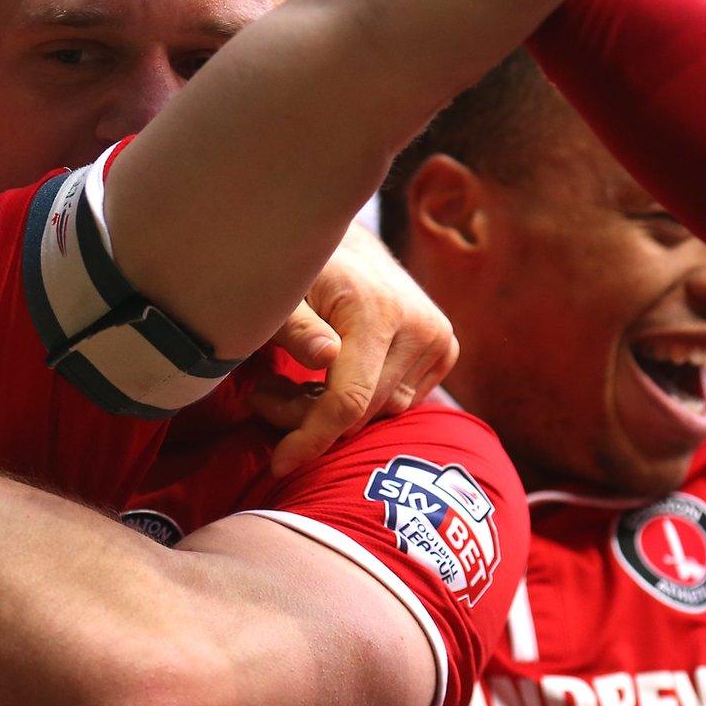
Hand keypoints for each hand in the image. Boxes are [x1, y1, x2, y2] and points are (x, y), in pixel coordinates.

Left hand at [254, 222, 458, 474]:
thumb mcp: (280, 295)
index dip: (310, 437)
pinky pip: (399, 400)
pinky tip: (327, 378)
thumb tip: (325, 357)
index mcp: (377, 312)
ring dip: (332, 410)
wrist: (345, 241)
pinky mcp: (443, 348)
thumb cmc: (298, 269)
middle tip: (262, 396)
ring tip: (288, 382)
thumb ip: (296, 327)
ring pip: (382, 411)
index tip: (278, 464)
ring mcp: (437, 338)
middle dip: (307, 419)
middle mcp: (419, 327)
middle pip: (364, 411)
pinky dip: (362, 400)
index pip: (348, 400)